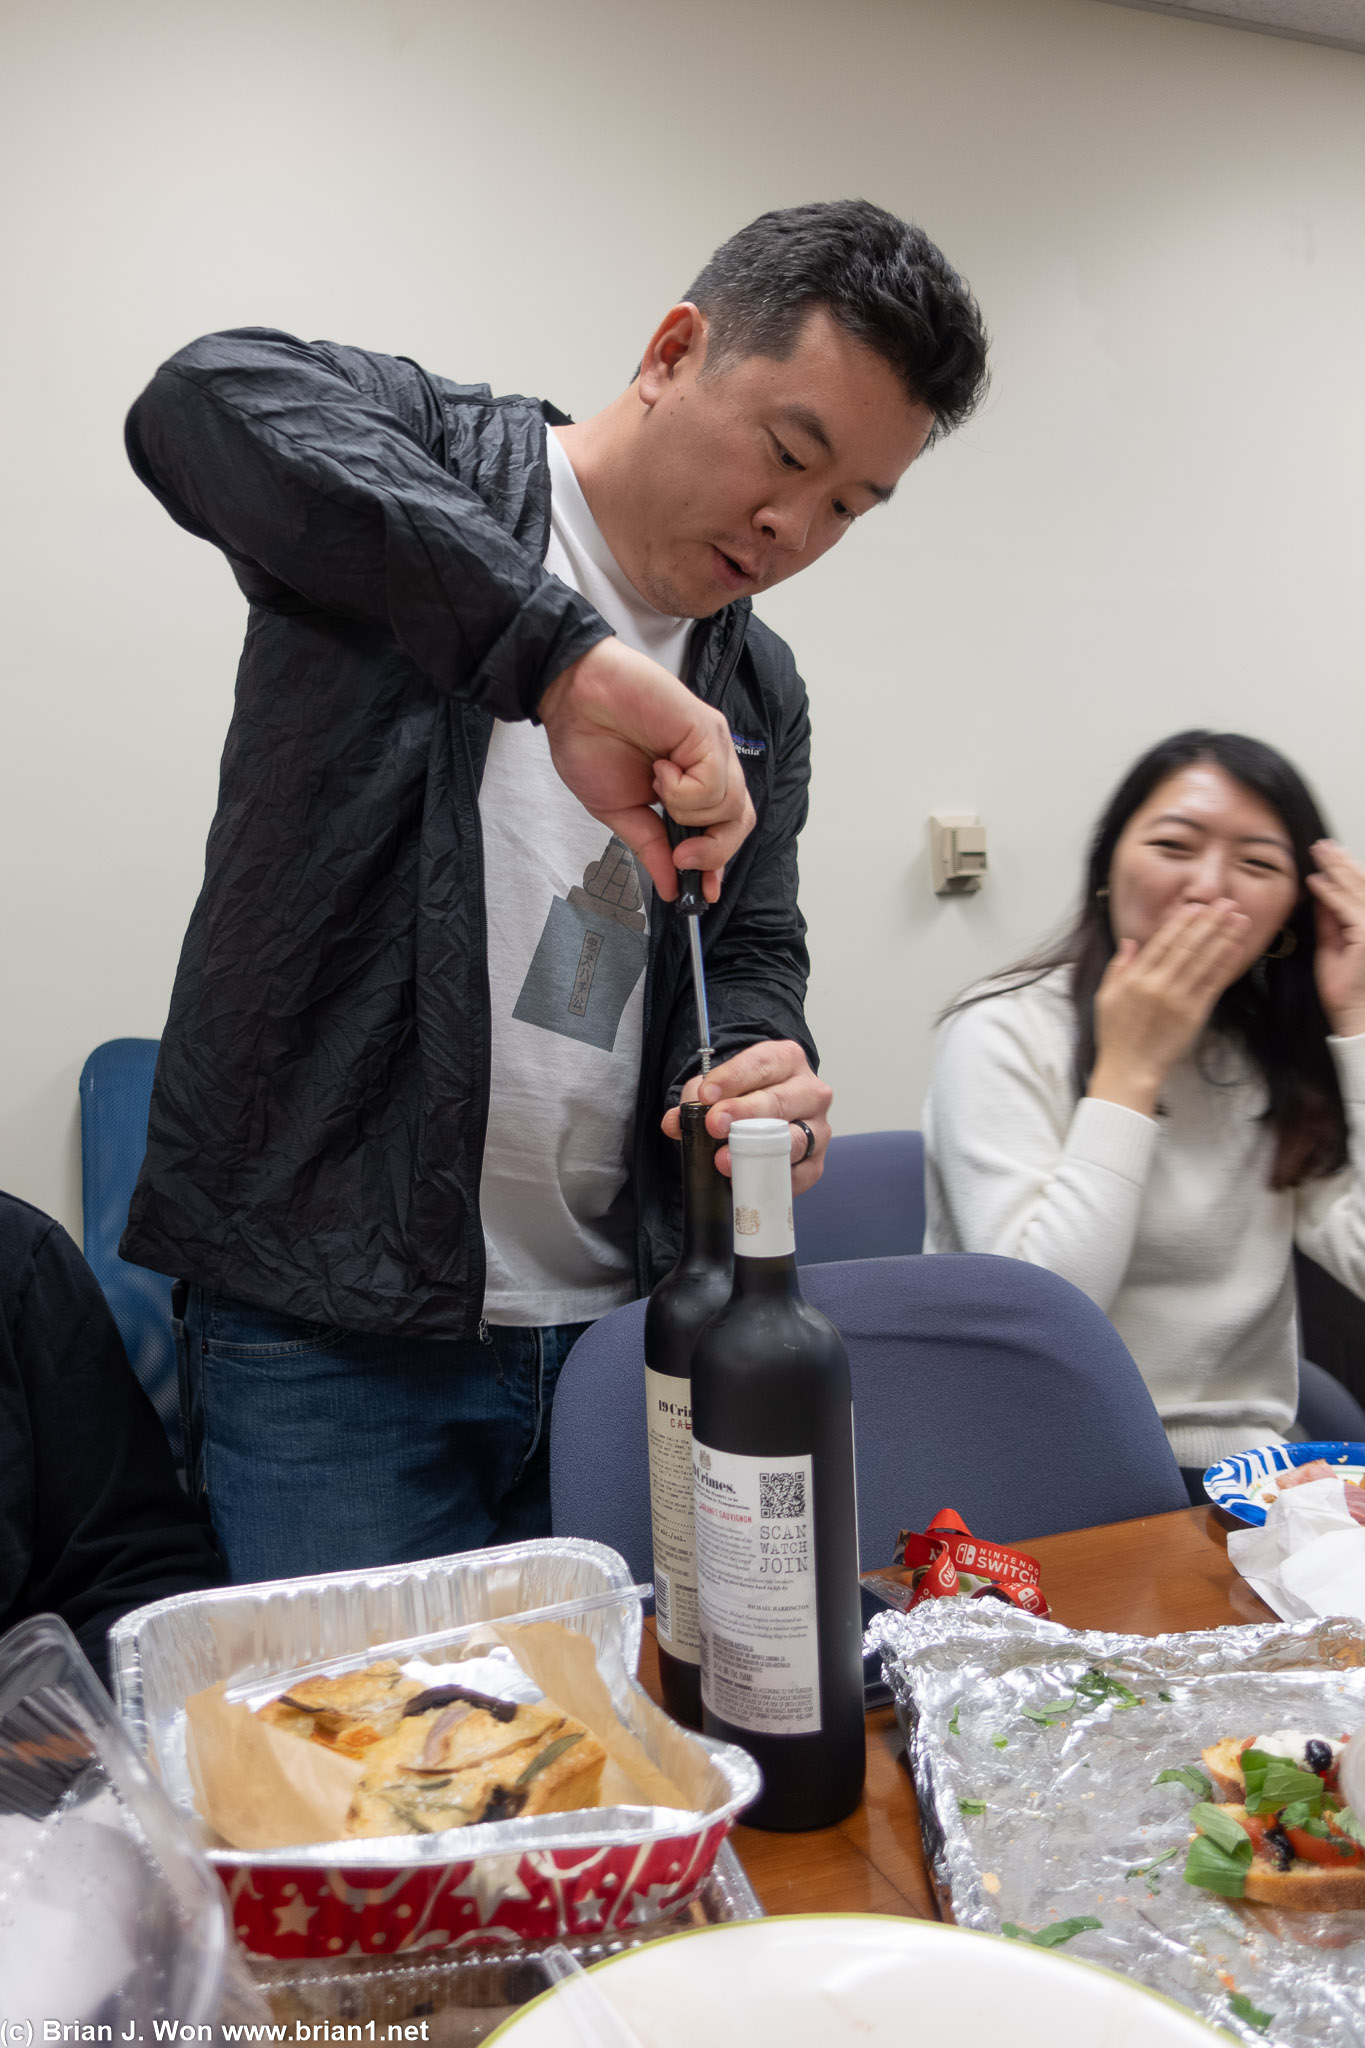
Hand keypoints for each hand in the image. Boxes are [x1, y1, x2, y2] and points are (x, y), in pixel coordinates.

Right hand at [538, 638, 755, 902]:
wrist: (570, 696)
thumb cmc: (589, 741)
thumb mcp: (619, 811)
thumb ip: (649, 847)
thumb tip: (669, 887)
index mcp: (691, 782)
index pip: (725, 828)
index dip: (718, 861)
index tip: (703, 892)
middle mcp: (710, 763)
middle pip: (740, 821)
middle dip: (713, 851)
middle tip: (678, 854)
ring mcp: (712, 745)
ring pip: (730, 806)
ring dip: (688, 813)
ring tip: (656, 786)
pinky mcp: (707, 729)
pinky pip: (714, 784)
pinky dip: (683, 790)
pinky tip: (660, 769)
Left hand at [660, 1040, 831, 1193]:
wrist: (768, 1113)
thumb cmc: (747, 1096)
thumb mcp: (718, 1088)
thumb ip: (695, 1100)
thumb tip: (675, 1122)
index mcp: (787, 1060)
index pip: (761, 1064)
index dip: (732, 1079)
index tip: (707, 1095)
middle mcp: (809, 1091)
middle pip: (778, 1101)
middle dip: (743, 1114)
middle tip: (715, 1125)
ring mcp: (818, 1127)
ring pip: (793, 1139)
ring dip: (756, 1151)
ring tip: (724, 1159)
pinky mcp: (817, 1161)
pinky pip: (799, 1174)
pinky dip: (771, 1178)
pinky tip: (746, 1179)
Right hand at [1089, 900, 1250, 1115]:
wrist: (1130, 1069)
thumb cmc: (1116, 1035)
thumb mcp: (1107, 997)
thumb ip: (1118, 967)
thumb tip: (1131, 942)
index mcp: (1135, 979)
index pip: (1162, 942)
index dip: (1182, 923)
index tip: (1196, 906)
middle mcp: (1158, 985)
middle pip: (1188, 946)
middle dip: (1209, 922)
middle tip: (1226, 904)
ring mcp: (1178, 1000)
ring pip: (1204, 960)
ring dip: (1223, 937)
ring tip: (1239, 919)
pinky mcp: (1194, 1015)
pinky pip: (1213, 984)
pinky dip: (1225, 964)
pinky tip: (1236, 948)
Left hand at [1308, 840, 1364, 1037]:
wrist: (1356, 1017)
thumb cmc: (1347, 989)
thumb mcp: (1335, 946)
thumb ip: (1330, 919)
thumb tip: (1321, 892)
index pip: (1363, 890)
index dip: (1347, 869)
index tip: (1328, 855)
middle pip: (1364, 884)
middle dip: (1342, 862)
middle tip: (1322, 845)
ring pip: (1357, 890)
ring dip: (1337, 869)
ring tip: (1319, 853)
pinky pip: (1347, 909)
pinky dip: (1331, 894)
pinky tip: (1316, 882)